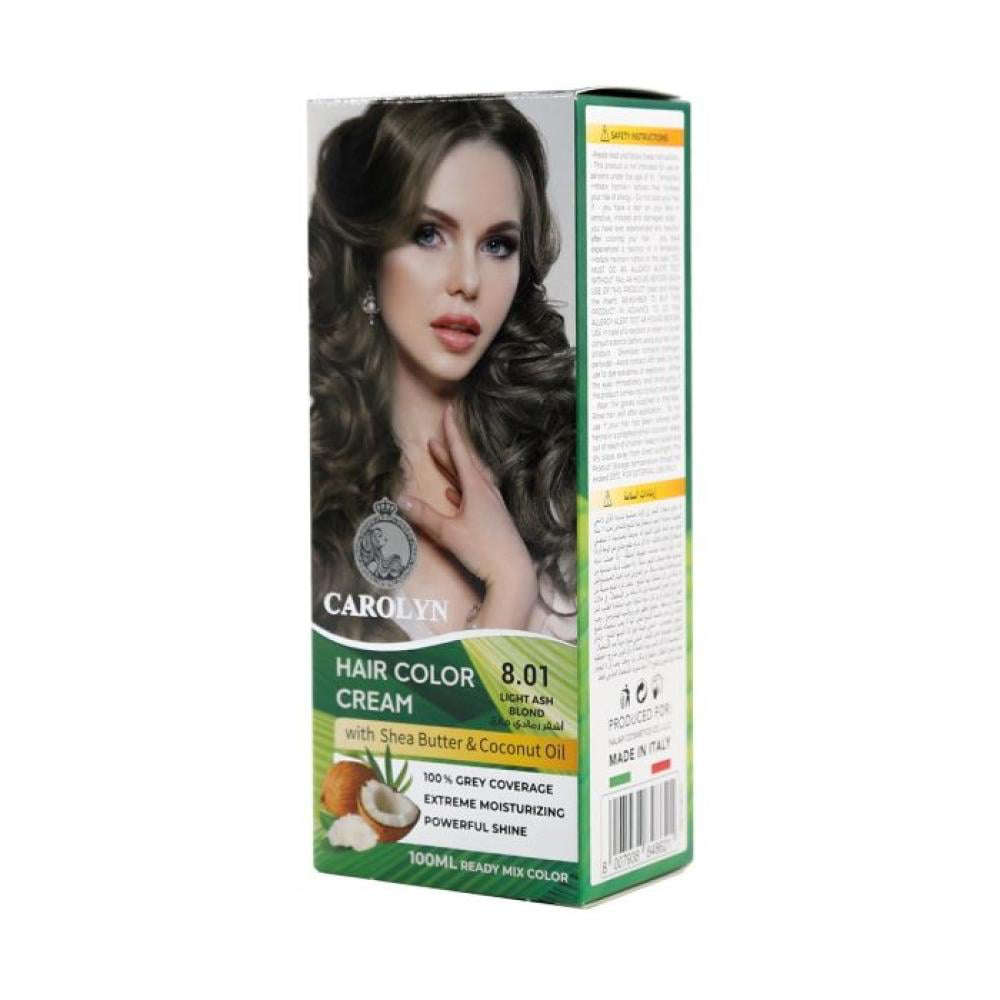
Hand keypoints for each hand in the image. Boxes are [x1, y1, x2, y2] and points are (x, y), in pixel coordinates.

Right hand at [399, 404, 537, 627]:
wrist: (513, 571)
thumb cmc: (483, 550)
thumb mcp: (448, 533)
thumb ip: (424, 516)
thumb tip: (400, 500)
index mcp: (477, 489)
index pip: (461, 453)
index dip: (452, 432)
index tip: (449, 411)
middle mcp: (487, 492)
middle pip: (465, 465)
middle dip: (448, 451)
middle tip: (434, 438)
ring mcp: (492, 505)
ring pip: (471, 479)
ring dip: (455, 469)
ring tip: (442, 459)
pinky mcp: (494, 518)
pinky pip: (476, 495)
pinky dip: (463, 488)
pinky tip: (454, 494)